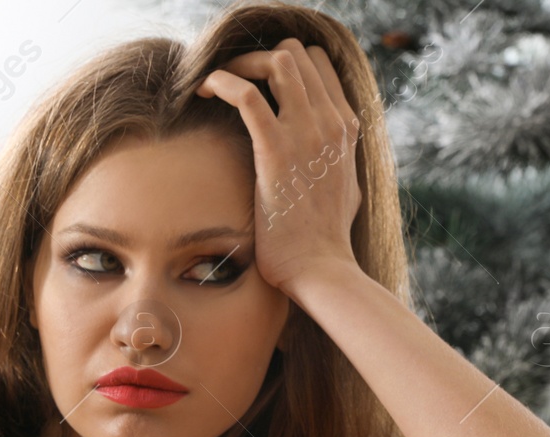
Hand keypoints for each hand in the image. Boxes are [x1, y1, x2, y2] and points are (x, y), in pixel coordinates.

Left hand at [195, 38, 363, 295]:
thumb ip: (337, 161)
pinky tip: (203, 91)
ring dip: (241, 63)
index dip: (285, 62)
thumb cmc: (325, 240)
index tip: (259, 81)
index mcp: (346, 129)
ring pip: (277, 61)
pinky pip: (245, 95)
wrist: (321, 269)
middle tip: (233, 80)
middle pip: (297, 53)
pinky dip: (219, 82)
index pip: (319, 64)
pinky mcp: (276, 150)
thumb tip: (328, 155)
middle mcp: (330, 122)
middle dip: (258, 57)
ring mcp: (306, 134)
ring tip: (216, 83)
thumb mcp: (346, 188)